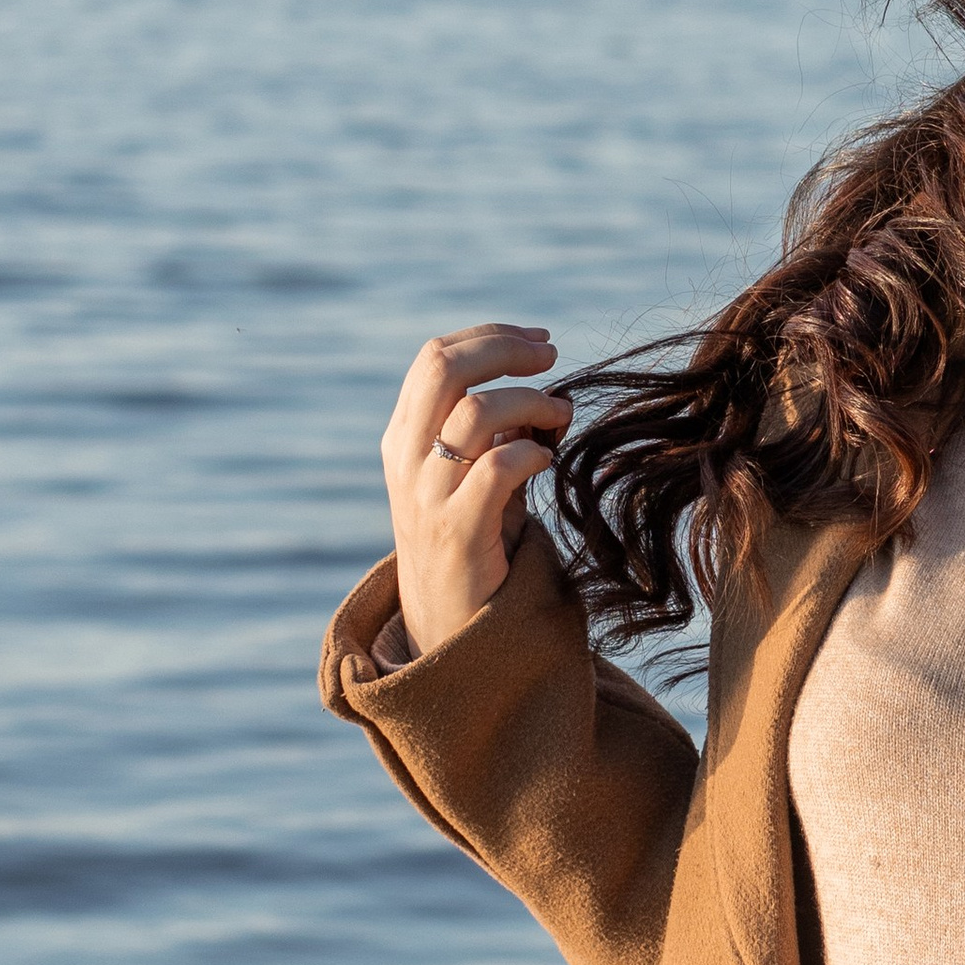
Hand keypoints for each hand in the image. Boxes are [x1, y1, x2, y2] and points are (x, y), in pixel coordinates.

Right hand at [380, 324, 570, 655]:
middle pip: (445, 368)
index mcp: (404, 437)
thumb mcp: (468, 476)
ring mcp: (426, 496)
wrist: (446, 627)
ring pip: (475, 413)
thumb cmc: (471, 542)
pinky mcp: (456, 532)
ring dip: (531, 403)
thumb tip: (541, 392)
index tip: (539, 342)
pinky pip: (496, 468)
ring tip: (560, 418)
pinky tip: (546, 462)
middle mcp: (406, 459)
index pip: (435, 357)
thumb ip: (492, 433)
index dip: (490, 337)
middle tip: (551, 356)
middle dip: (505, 349)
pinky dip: (531, 452)